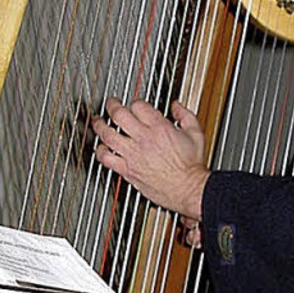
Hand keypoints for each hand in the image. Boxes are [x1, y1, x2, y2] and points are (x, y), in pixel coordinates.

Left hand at [92, 97, 209, 220]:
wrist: (188, 189)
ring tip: (98, 122)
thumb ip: (185, 116)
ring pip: (107, 135)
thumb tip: (176, 106)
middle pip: (119, 115)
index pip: (138, 106)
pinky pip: (107, 159)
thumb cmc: (192, 166)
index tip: (134, 107)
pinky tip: (101, 149)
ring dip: (99, 126)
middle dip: (112, 106)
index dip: (134, 103)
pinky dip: (100, 152)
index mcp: (160, 128)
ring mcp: (133, 155)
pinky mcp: (128, 170)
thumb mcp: (195, 134)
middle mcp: (143, 139)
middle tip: (111, 104)